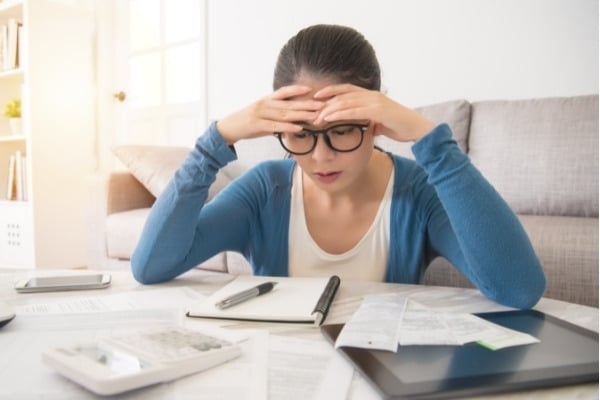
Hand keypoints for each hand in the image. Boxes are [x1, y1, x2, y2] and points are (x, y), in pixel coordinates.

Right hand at [216, 85, 324, 144]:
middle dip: (306, 104)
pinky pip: (276, 125)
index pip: (284, 92)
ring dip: (301, 115)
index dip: (297, 89)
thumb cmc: (248, 123)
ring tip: (315, 116)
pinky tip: (299, 128)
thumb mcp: (263, 115)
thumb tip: (293, 121)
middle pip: (289, 103)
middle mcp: (265, 104)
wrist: (229, 128)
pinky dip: (288, 126)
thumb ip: (277, 116)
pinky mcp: (257, 125)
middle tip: (321, 105)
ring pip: (285, 113)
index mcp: (267, 100)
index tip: (311, 89)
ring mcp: (261, 114)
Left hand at [313, 84, 434, 142]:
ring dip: (329, 109)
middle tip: (310, 109)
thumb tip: (360, 127)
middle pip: (343, 94)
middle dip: (325, 101)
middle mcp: (372, 96)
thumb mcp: (379, 123)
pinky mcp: (378, 111)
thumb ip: (368, 122)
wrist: (418, 129)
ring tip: (316, 116)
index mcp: (371, 96)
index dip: (330, 91)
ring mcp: (375, 102)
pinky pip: (355, 111)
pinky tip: (329, 119)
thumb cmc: (399, 126)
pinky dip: (340, 114)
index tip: (315, 97)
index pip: (346, 90)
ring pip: (346, 102)